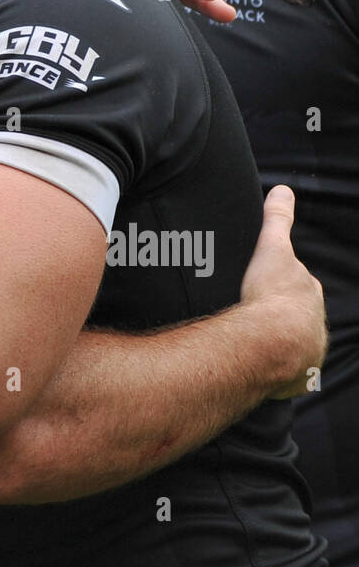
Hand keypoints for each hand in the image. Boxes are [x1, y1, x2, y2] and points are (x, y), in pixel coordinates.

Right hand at [239, 185, 326, 398]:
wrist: (274, 341)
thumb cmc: (272, 294)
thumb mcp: (272, 247)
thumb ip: (278, 218)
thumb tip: (283, 189)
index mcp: (309, 293)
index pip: (298, 285)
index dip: (281, 283)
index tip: (264, 285)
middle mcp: (315, 324)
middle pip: (297, 316)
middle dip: (280, 315)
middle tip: (252, 312)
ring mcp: (308, 352)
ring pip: (293, 345)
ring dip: (277, 344)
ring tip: (252, 341)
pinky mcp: (298, 378)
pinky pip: (288, 373)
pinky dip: (276, 370)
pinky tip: (258, 366)